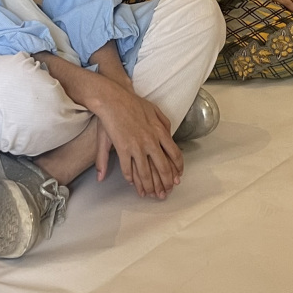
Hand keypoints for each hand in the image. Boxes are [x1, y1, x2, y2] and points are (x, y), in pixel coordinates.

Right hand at [86, 78, 181, 198]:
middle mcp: (151, 141)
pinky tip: (132, 183)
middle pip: (162, 167)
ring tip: (149, 194)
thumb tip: (170, 134)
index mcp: (160, 132)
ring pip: (145, 172)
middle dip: (166, 182)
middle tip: (166, 192)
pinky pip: (128, 168)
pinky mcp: (122, 149)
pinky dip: (130, 178)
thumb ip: (164, 124)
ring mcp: (137, 146)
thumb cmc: (133, 103)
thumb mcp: (155, 110)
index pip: (174, 154)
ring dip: (148, 186)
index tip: (178, 177)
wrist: (114, 99)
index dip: (177, 168)